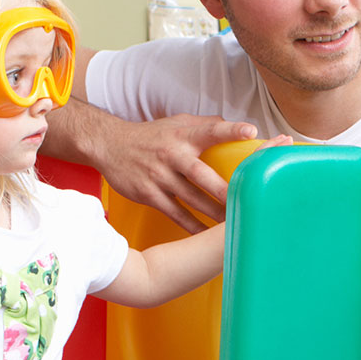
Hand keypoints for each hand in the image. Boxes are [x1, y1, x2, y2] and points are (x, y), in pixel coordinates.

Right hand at [95, 114, 270, 231]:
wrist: (109, 145)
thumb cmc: (150, 135)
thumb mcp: (176, 123)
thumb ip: (205, 125)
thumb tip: (236, 127)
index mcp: (183, 135)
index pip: (210, 130)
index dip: (230, 130)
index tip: (251, 133)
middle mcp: (172, 155)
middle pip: (201, 174)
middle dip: (223, 189)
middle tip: (247, 200)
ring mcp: (159, 176)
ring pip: (191, 198)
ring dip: (213, 212)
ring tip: (234, 225)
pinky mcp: (149, 194)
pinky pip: (175, 213)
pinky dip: (193, 226)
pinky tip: (207, 236)